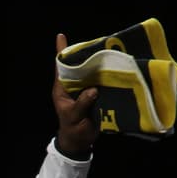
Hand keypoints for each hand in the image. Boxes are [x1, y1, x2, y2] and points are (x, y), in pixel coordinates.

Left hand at [52, 32, 98, 158]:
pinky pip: (101, 83)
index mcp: (62, 88)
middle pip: (78, 66)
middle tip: (98, 42)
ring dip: (99, 64)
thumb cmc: (72, 128)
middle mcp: (73, 86)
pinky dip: (107, 76)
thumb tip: (93, 90)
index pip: (60, 67)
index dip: (61, 51)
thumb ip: (82, 104)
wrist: (80, 141)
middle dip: (85, 54)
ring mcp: (85, 90)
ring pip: (90, 73)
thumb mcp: (74, 116)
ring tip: (110, 51)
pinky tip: (117, 68)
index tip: (61, 36)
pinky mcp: (96, 95)